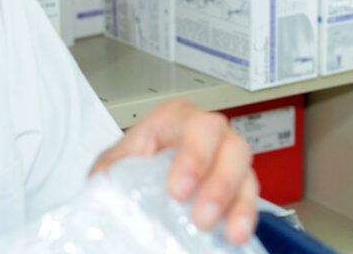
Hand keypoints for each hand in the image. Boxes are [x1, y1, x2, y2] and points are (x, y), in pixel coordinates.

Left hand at [90, 98, 259, 243]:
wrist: (140, 175)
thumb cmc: (133, 160)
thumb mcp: (115, 160)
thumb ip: (110, 168)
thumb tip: (102, 184)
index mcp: (177, 118)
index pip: (195, 127)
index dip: (194, 157)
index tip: (179, 191)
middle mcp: (209, 133)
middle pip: (230, 146)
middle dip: (220, 184)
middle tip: (202, 217)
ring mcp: (227, 156)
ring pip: (245, 170)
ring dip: (237, 203)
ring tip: (228, 231)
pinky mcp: (237, 182)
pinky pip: (250, 195)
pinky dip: (244, 215)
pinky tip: (236, 233)